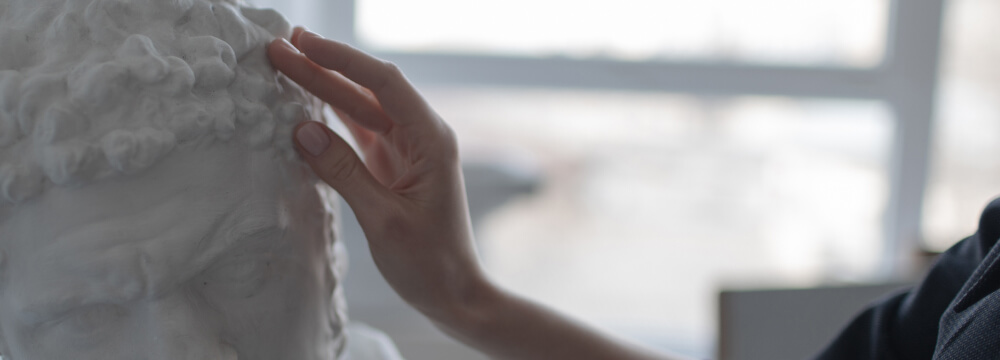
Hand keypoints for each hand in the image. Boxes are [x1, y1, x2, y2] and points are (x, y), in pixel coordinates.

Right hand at [268, 29, 678, 359]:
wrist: (454, 294)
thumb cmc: (429, 262)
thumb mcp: (382, 219)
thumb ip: (343, 172)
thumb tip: (302, 130)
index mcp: (431, 140)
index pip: (384, 83)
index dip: (342, 59)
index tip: (303, 44)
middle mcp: (422, 137)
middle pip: (368, 91)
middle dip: (324, 68)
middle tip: (279, 48)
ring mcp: (407, 152)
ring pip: (361, 110)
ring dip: (325, 89)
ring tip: (286, 65)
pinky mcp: (394, 168)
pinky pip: (359, 134)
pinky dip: (332, 120)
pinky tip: (306, 105)